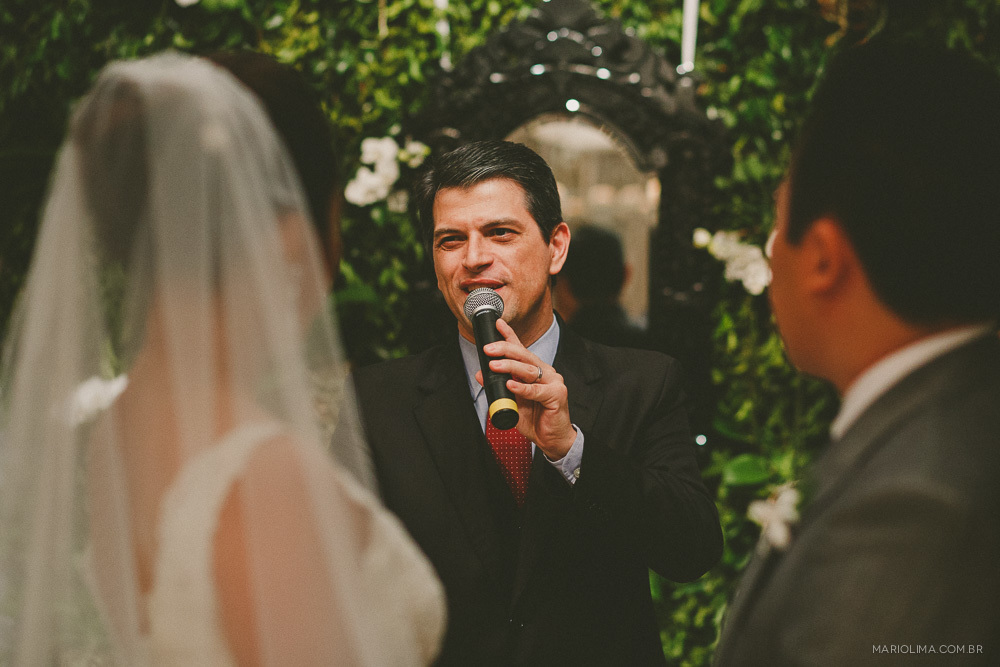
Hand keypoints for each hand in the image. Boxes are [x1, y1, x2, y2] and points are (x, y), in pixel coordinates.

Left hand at [474, 318, 575, 459]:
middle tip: (488, 349)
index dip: (509, 335)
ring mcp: (553, 382)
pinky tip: (511, 384)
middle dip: (505, 349)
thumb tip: (481, 374)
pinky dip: (522, 388)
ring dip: (509, 367)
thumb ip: (498, 387)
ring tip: (494, 365)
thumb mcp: (512, 400)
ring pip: (529, 370)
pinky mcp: (557, 395)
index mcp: (535, 371)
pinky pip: (536, 390)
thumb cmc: (535, 419)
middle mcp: (545, 372)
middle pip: (524, 356)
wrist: (552, 439)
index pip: (521, 349)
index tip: (497, 324)